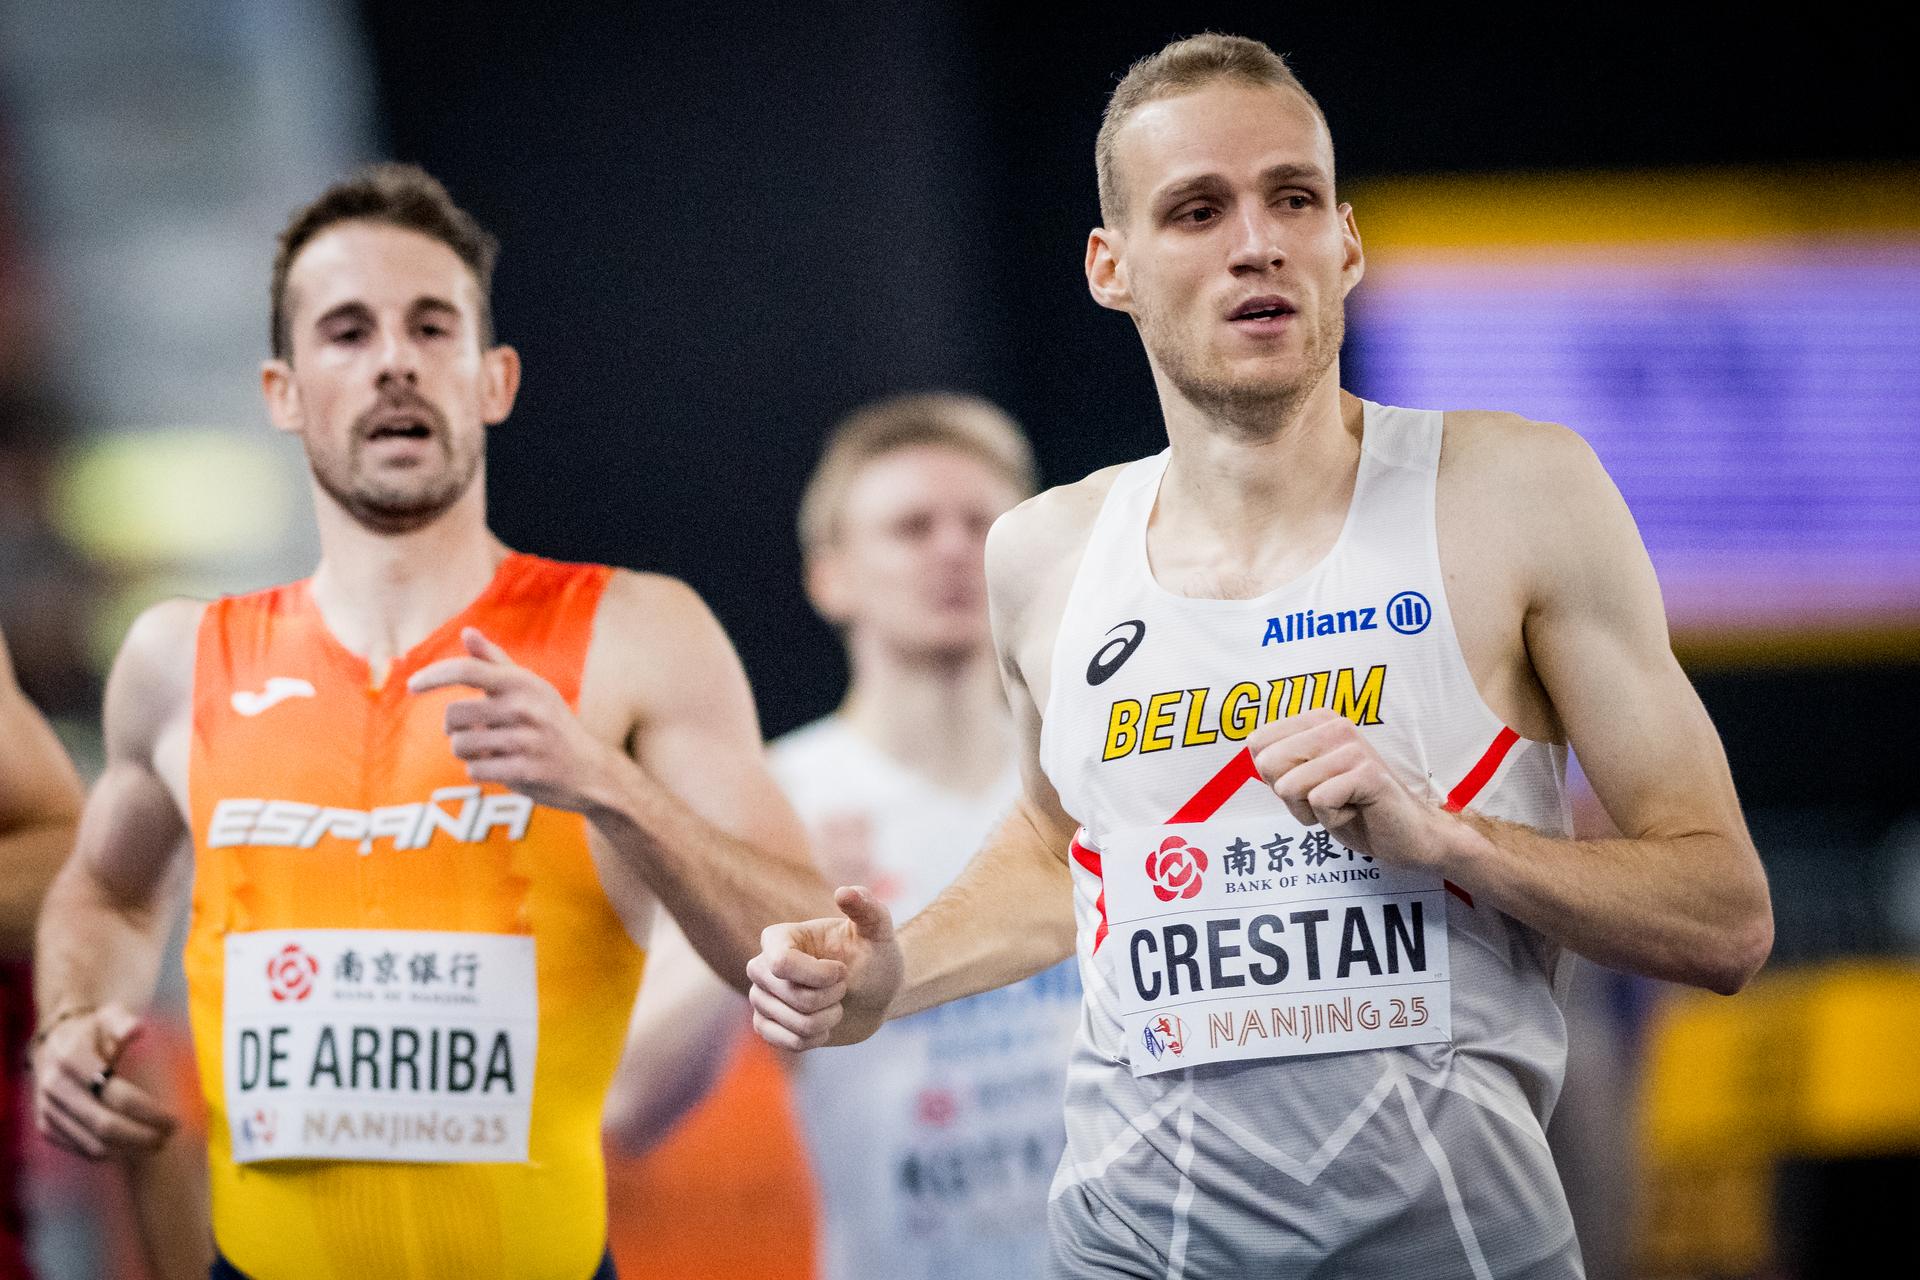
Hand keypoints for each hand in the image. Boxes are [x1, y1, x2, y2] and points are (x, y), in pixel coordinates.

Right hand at [31, 1004, 177, 1160]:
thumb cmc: (93, 1029)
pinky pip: (78, 1147)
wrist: (53, 1042)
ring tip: (155, 1144)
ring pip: (92, 1142)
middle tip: (168, 1137)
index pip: (116, 1094)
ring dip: (127, 1150)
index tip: (173, 1120)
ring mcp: (47, 1108)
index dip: (148, 1112)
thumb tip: (137, 1029)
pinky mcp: (45, 1125)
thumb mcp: (109, 1016)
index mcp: (72, 1058)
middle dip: (140, 1136)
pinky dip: (107, 1152)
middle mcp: (55, 1086)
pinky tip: (130, 1148)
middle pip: (105, 1124)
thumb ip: (123, 1021)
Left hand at [409, 627, 619, 812]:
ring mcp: (527, 740)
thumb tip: (467, 633)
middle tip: (475, 731)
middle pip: (453, 716)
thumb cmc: (551, 723)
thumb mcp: (529, 687)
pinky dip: (480, 772)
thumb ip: (494, 661)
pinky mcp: (525, 771)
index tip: (411, 686)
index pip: (467, 670)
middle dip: (454, 728)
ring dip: (467, 752)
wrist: (589, 769)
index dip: (434, 676)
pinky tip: (501, 768)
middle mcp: (525, 707)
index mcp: (522, 682)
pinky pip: (475, 771)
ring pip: (461, 746)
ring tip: (490, 751)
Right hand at [745, 886, 902, 1050]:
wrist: (876, 993)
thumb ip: (867, 906)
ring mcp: (761, 998)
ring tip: (836, 1006)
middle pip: (790, 996)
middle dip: (829, 998)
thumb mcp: (878, 931)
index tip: (842, 971)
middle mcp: (761, 966)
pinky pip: (788, 1042)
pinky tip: (825, 1025)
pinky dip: (816, 1038)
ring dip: (827, 1019)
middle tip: (842, 988)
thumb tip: (845, 892)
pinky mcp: (768, 1026)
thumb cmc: (875, 957)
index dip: (819, 975)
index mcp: (779, 938)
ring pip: (793, 1023)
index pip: (781, 963)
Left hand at [1248, 709, 1449, 871]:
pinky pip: (1319, 801)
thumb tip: (1253, 749)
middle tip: (1324, 799)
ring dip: (1310, 811)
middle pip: (1267, 763)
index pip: (1256, 743)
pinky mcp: (1367, 773)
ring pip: (1289, 786)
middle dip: (1288, 796)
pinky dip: (1331, 819)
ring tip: (1342, 805)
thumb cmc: (1351, 807)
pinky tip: (1355, 812)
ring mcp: (1352, 747)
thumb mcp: (1304, 781)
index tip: (1308, 785)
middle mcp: (1334, 725)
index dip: (1273, 777)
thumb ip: (1279, 763)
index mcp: (1316, 721)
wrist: (1406, 834)